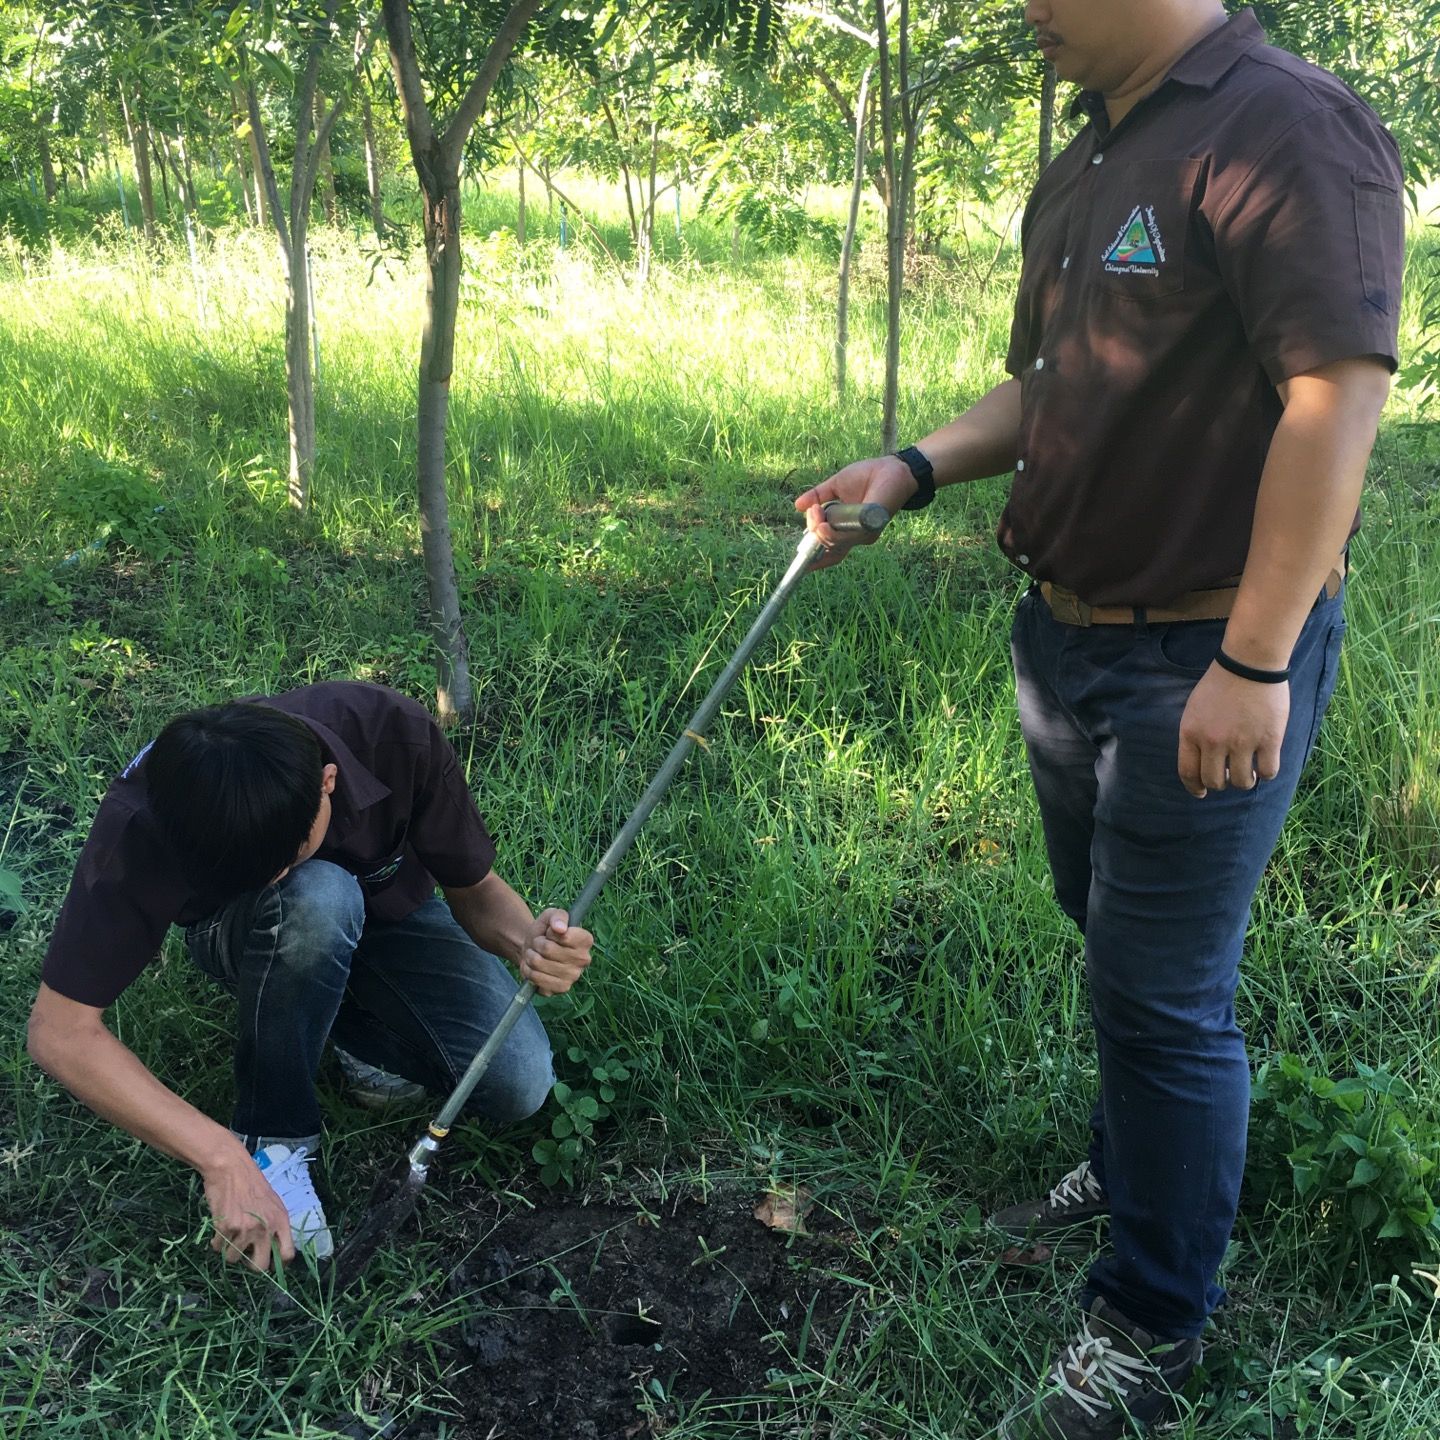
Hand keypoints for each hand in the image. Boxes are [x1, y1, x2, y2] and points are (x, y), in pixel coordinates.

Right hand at [204, 1148, 294, 1270]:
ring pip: (233, 1258)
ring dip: (229, 1250)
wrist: (232, 1168)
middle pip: (259, 1266)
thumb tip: (274, 1252)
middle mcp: (266, 1228)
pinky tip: (220, 1227)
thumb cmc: (252, 1184)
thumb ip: (275, 1226)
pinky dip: (216, 1242)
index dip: (279, 1263)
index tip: (269, 1261)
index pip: (287, 1254)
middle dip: (250, 1264)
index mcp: (281, 1221)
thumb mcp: (273, 1203)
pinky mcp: (226, 1227)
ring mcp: (245, 1229)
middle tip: (245, 1254)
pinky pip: (218, 1248)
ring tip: (230, 1233)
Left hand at [519, 909, 593, 995]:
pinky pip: (536, 979)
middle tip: (538, 944)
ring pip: (539, 963)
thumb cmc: (545, 931)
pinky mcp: (560, 989)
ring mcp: (573, 977)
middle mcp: (584, 960)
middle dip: (537, 944)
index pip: (564, 936)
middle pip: (548, 949)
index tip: (549, 933)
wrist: (533, 949)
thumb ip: (557, 916)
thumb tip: (560, 928)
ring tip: (534, 954)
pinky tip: (534, 968)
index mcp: (586, 940)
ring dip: (530, 956)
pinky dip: (529, 971)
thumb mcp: (551, 915)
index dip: (550, 932)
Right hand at [794, 456, 915, 568]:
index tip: (803, 565)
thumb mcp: (836, 485)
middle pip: (829, 547)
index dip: (817, 560)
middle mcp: (856, 536)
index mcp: (846, 529)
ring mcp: (865, 533)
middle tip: (812, 513)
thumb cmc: (867, 476)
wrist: (891, 468)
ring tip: (816, 515)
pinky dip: (834, 534)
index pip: (831, 551)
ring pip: (837, 543)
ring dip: (822, 532)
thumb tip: (797, 505)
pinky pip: (850, 536)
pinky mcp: (873, 527)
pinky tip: (824, 526)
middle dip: (814, 534)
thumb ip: (818, 496)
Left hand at [1178, 664, 1289, 797]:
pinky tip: (1264, 765)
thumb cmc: (1220, 683)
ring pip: (1241, 782)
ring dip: (1244, 781)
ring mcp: (1242, 742)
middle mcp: (1214, 741)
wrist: (1249, 663)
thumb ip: (1194, 735)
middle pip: (1214, 781)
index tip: (1201, 792)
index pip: (1188, 772)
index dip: (1194, 787)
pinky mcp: (1269, 739)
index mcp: (1191, 733)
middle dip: (1220, 783)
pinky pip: (1267, 772)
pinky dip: (1265, 773)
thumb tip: (1202, 763)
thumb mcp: (1194, 709)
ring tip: (1247, 772)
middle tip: (1228, 775)